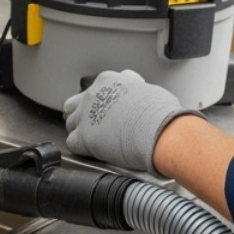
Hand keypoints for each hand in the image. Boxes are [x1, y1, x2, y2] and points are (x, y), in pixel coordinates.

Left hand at [63, 70, 190, 175]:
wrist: (160, 132)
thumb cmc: (162, 114)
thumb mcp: (150, 90)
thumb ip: (136, 90)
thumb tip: (140, 96)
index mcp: (108, 81)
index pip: (97, 88)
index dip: (103, 102)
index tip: (111, 112)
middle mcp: (93, 94)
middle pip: (76, 104)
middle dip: (83, 114)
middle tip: (95, 125)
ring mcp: (85, 116)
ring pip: (71, 122)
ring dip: (80, 131)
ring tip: (94, 141)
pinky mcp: (84, 137)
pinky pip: (72, 143)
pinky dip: (81, 149)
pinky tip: (92, 152)